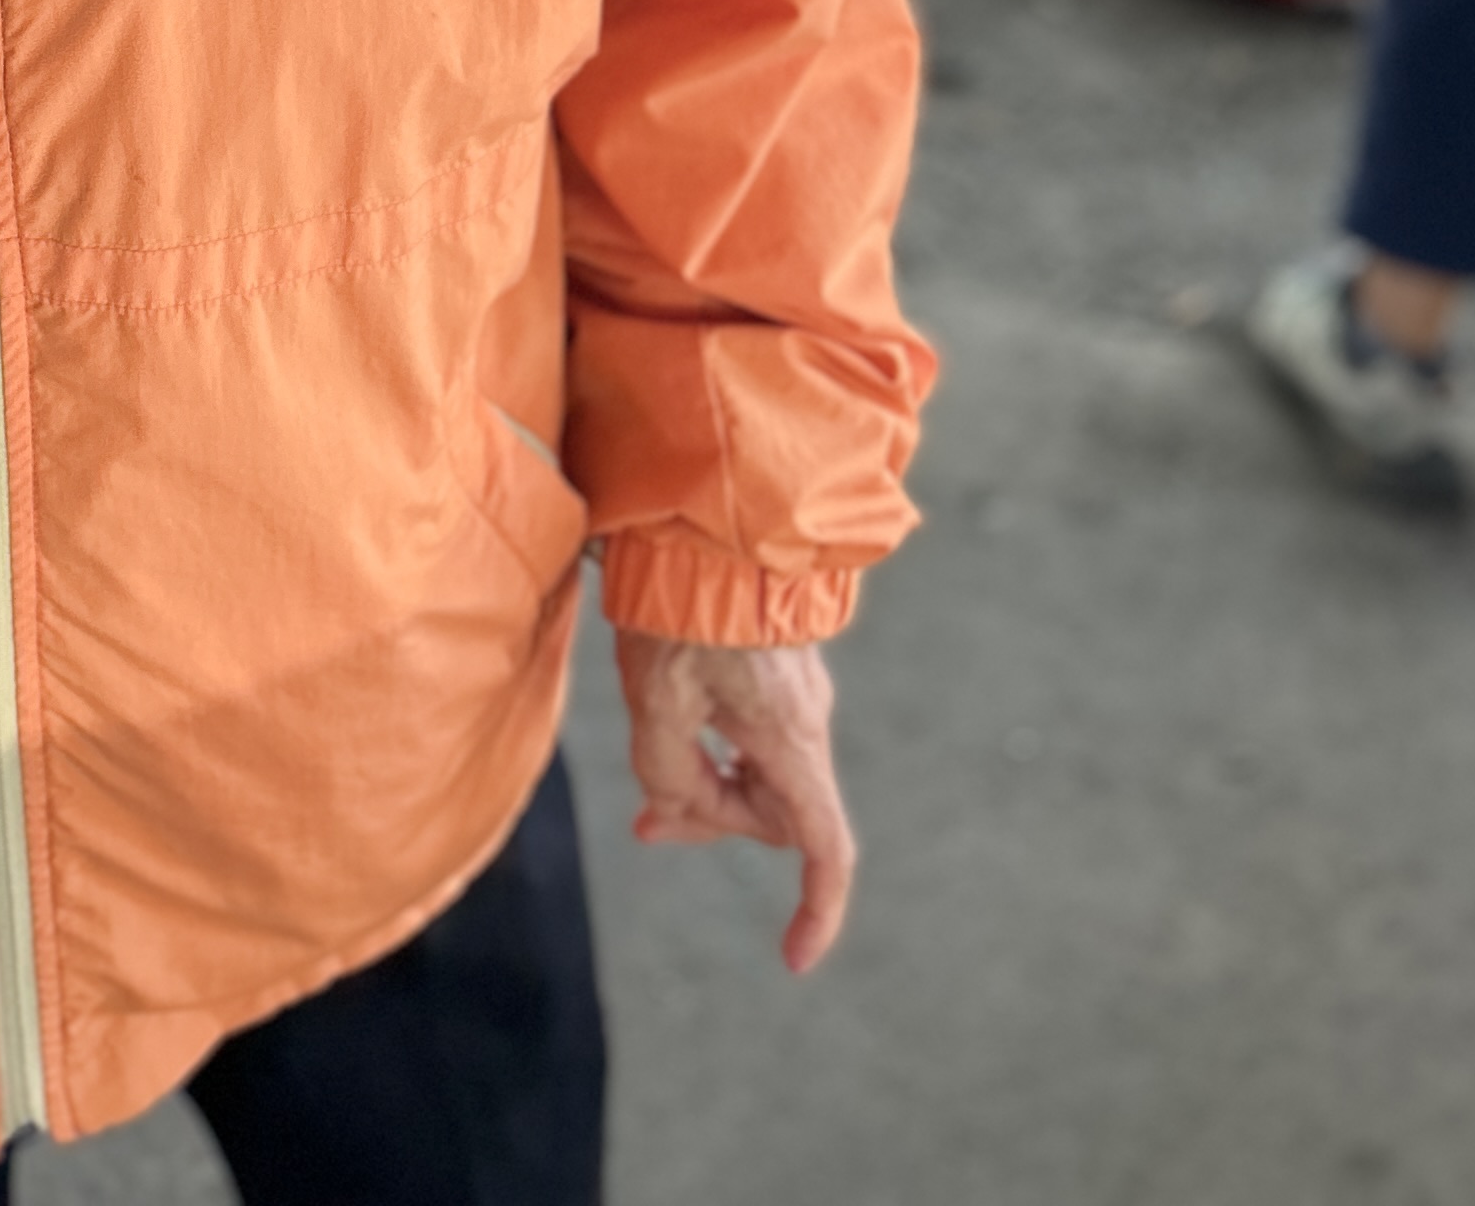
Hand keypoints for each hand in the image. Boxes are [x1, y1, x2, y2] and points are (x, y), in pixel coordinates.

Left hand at [615, 632, 855, 976]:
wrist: (705, 516)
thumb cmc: (679, 608)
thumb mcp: (657, 702)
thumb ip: (671, 773)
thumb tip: (675, 807)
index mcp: (790, 741)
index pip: (825, 849)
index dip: (817, 911)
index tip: (792, 957)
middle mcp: (806, 719)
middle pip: (774, 812)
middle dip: (715, 824)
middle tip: (649, 825)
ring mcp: (795, 689)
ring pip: (759, 770)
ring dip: (707, 784)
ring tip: (649, 776)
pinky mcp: (775, 664)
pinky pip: (754, 731)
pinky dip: (715, 746)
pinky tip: (671, 722)